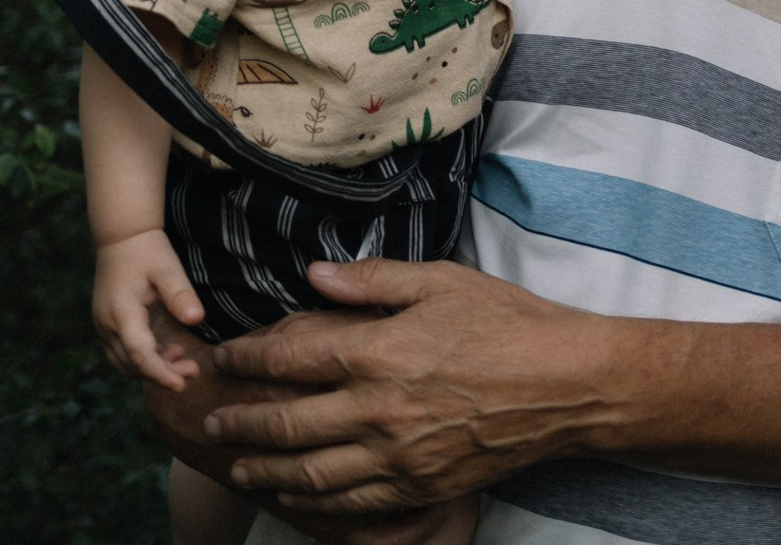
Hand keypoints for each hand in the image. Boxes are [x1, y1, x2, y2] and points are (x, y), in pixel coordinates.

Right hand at [93, 227, 207, 390]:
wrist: (122, 236)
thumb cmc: (146, 250)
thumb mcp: (168, 268)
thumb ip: (180, 294)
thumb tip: (197, 319)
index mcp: (121, 312)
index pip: (139, 354)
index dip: (159, 373)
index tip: (181, 386)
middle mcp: (107, 324)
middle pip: (132, 363)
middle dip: (162, 373)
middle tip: (193, 372)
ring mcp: (104, 326)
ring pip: (125, 362)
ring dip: (153, 368)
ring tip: (185, 363)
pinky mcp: (108, 324)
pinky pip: (123, 352)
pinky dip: (144, 358)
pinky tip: (169, 352)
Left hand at [202, 258, 626, 516]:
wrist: (568, 386)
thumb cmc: (510, 323)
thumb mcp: (442, 281)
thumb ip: (372, 279)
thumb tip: (314, 275)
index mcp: (379, 352)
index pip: (290, 360)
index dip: (247, 360)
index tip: (224, 358)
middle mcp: (378, 410)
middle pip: (285, 424)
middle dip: (239, 423)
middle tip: (212, 421)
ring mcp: (397, 456)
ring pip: (309, 473)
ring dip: (265, 470)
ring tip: (239, 466)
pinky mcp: (419, 486)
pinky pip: (350, 504)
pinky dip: (313, 504)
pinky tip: (296, 496)